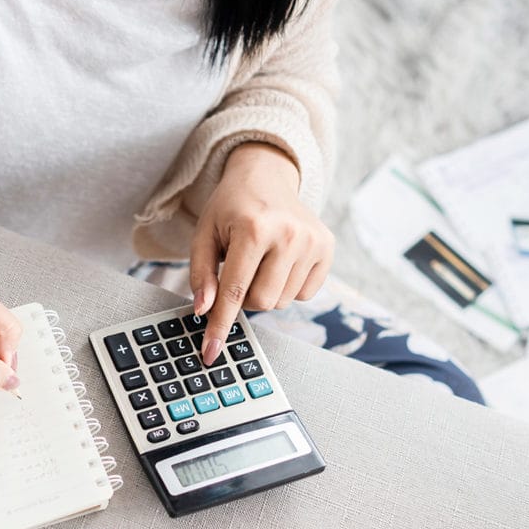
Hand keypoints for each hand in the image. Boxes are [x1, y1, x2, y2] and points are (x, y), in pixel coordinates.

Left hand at [190, 142, 333, 364]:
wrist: (266, 175)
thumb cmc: (231, 207)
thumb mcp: (204, 234)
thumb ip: (201, 274)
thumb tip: (204, 311)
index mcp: (254, 228)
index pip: (235, 291)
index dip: (220, 325)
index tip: (211, 352)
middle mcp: (289, 235)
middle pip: (262, 302)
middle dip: (244, 297)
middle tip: (238, 271)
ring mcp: (313, 241)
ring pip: (282, 302)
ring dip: (266, 291)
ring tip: (260, 260)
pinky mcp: (328, 248)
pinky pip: (304, 294)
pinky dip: (287, 286)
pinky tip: (280, 261)